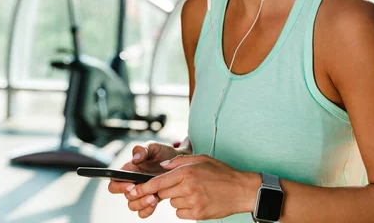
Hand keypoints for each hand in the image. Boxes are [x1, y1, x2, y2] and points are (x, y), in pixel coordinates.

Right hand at [108, 141, 179, 217]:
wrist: (178, 161)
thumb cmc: (162, 152)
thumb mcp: (153, 146)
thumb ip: (142, 149)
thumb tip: (135, 159)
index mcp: (128, 170)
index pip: (114, 182)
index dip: (119, 186)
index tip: (131, 185)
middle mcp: (132, 183)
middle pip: (125, 196)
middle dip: (134, 196)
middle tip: (147, 192)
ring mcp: (142, 193)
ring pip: (133, 206)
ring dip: (142, 204)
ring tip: (154, 197)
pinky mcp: (151, 199)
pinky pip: (143, 212)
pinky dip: (147, 210)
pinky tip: (156, 202)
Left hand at [125, 154, 258, 220]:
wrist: (241, 190)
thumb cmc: (222, 172)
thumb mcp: (201, 159)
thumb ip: (179, 161)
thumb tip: (162, 166)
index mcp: (187, 172)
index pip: (158, 182)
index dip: (143, 188)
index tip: (132, 191)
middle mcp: (188, 187)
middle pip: (163, 194)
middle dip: (167, 191)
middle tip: (182, 186)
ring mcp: (193, 202)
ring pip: (172, 203)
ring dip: (178, 199)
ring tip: (195, 192)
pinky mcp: (197, 214)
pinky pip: (180, 213)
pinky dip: (185, 209)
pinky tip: (198, 201)